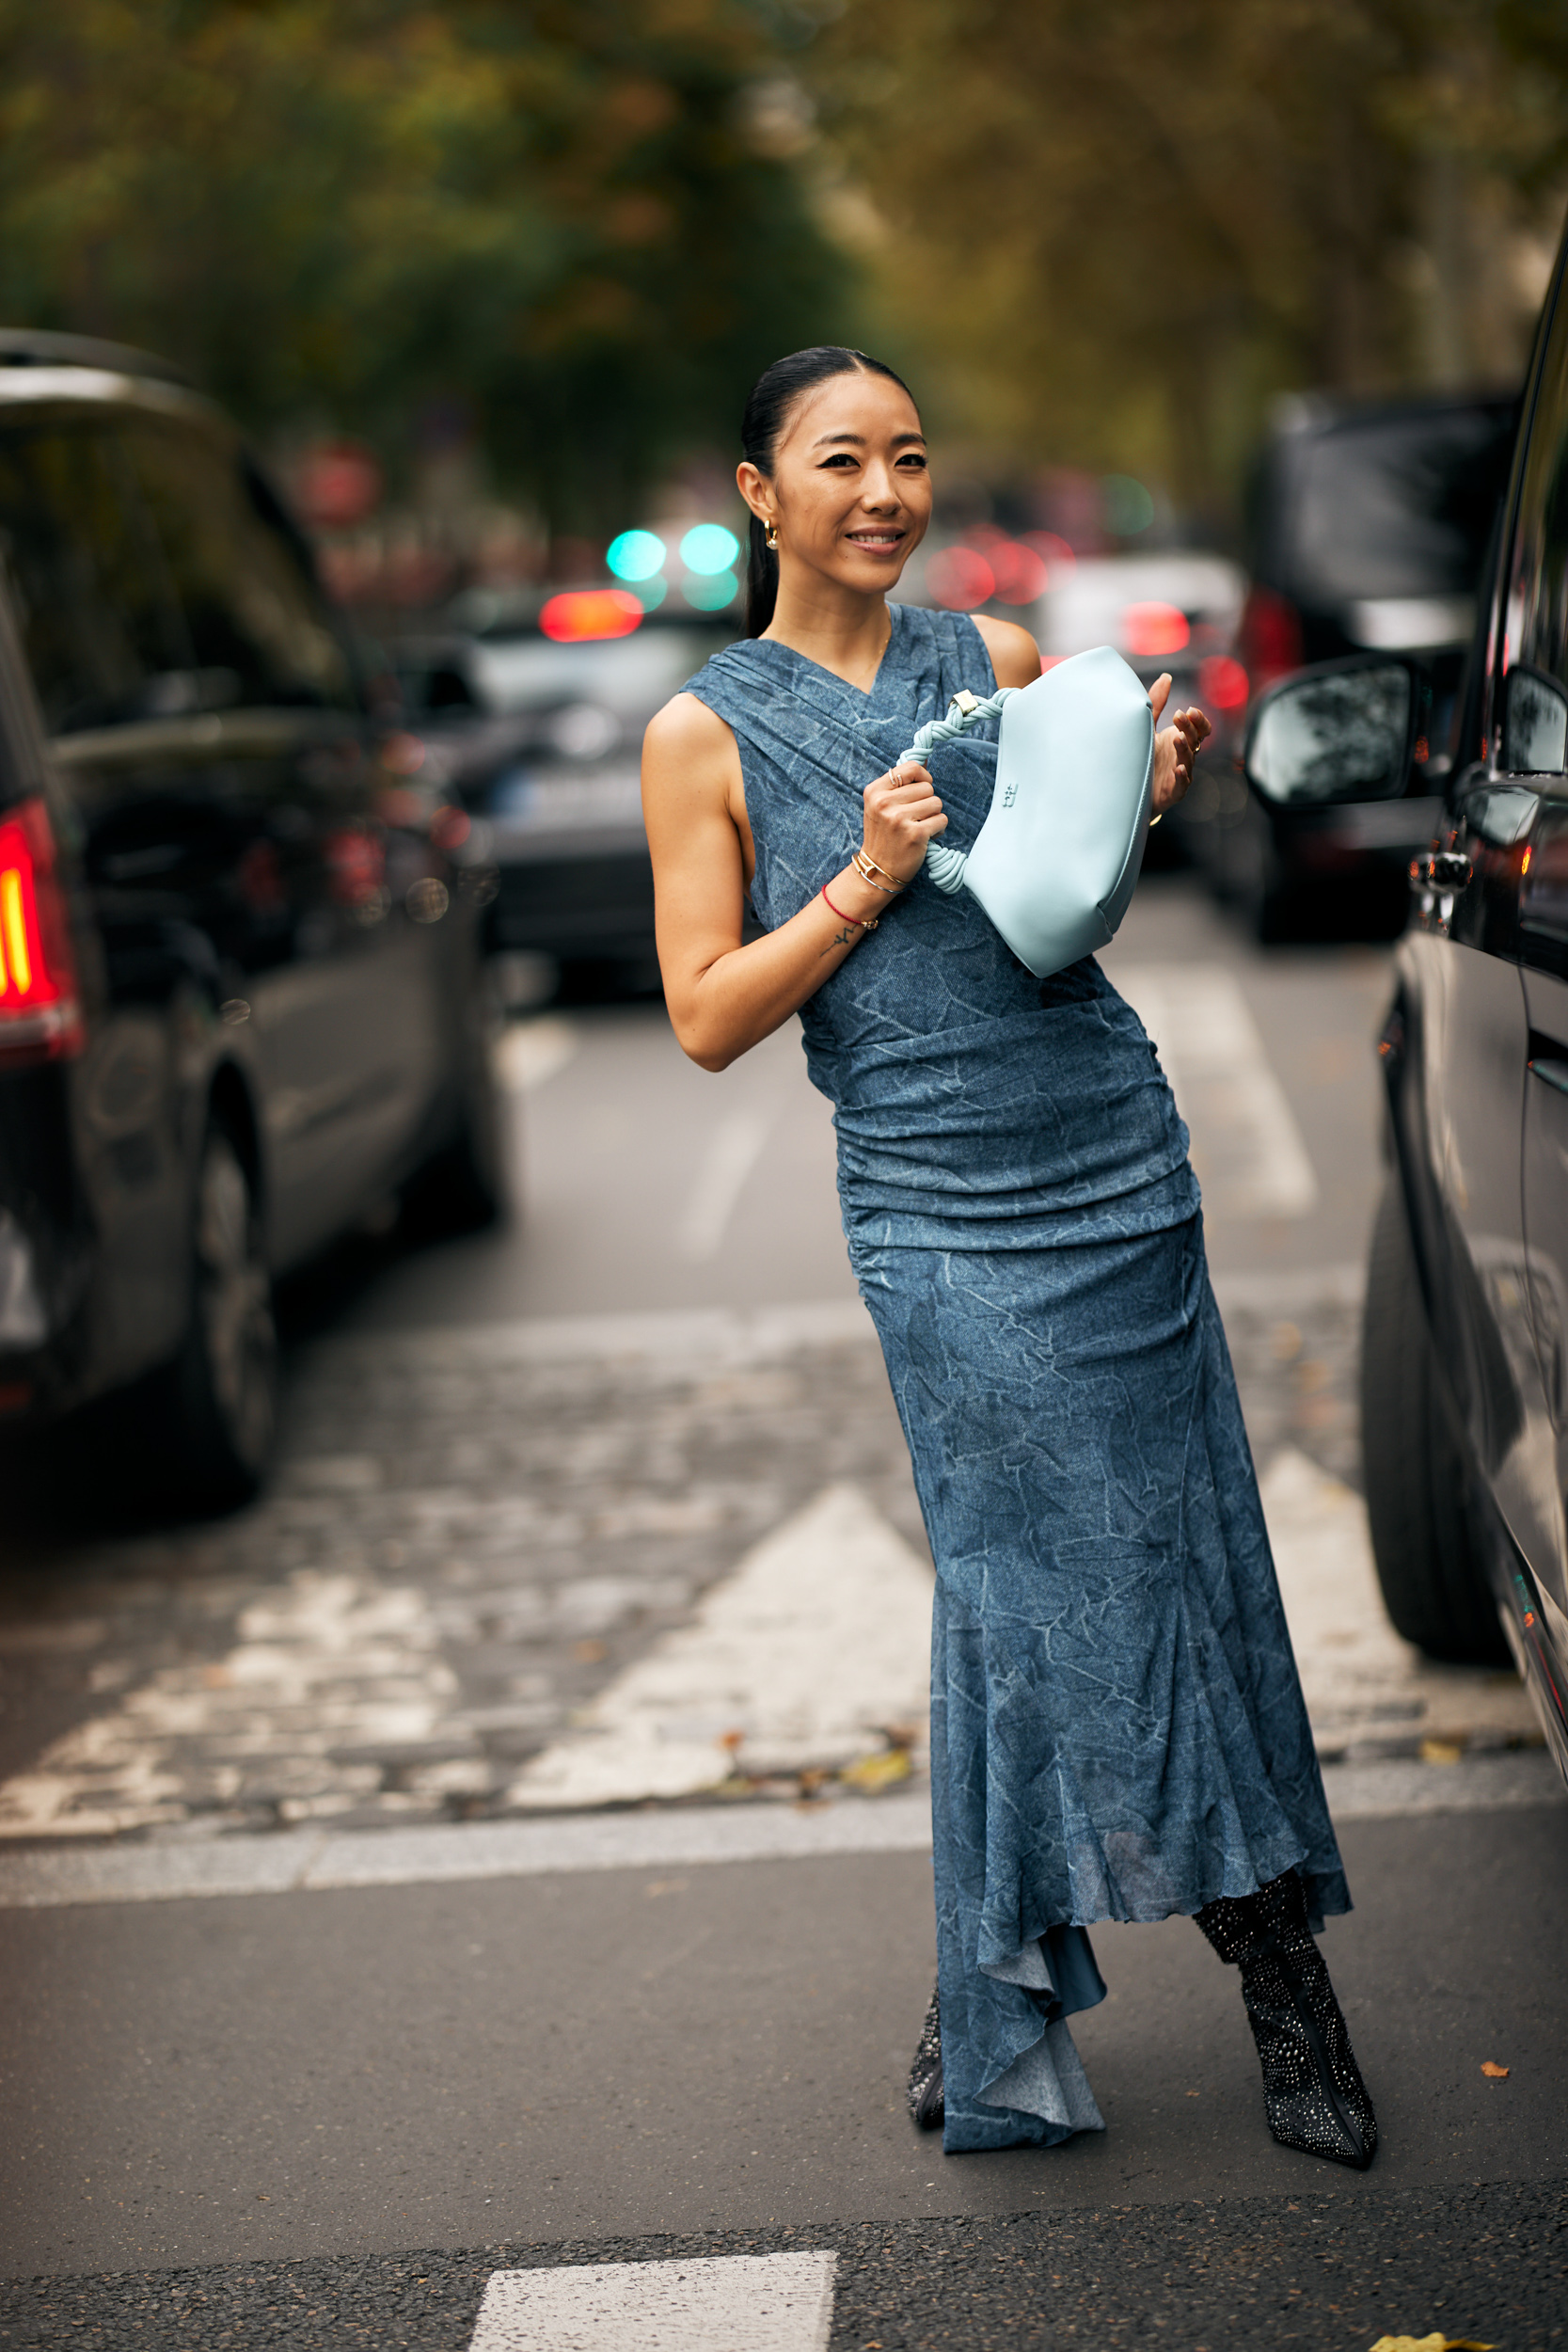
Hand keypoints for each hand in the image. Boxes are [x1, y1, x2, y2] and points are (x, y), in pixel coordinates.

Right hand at [862, 759, 946, 881]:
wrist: (878, 869)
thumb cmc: (884, 835)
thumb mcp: (879, 805)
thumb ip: (899, 785)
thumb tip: (924, 763)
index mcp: (874, 791)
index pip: (911, 767)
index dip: (922, 777)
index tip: (921, 789)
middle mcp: (884, 803)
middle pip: (927, 786)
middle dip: (927, 801)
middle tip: (915, 817)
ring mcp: (899, 819)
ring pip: (936, 802)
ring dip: (933, 815)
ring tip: (919, 826)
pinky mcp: (915, 834)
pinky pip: (942, 819)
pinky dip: (938, 829)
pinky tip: (925, 837)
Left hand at [1149, 673, 1211, 814]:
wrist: (1132, 791)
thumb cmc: (1143, 757)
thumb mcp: (1148, 728)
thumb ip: (1156, 704)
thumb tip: (1166, 677)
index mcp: (1181, 739)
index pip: (1201, 728)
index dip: (1198, 719)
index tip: (1188, 710)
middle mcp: (1184, 756)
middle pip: (1195, 740)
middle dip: (1188, 727)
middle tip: (1178, 715)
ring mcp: (1180, 774)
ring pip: (1188, 760)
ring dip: (1184, 748)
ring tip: (1176, 737)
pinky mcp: (1173, 791)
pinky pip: (1181, 784)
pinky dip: (1181, 776)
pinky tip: (1178, 769)